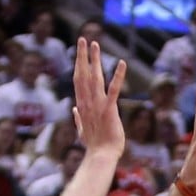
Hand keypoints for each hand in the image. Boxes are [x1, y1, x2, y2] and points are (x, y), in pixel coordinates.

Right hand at [72, 38, 125, 156]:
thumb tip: (73, 109)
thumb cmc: (94, 145)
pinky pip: (114, 90)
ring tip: (95, 44)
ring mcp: (98, 105)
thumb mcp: (83, 130)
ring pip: (95, 78)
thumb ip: (78, 118)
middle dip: (83, 56)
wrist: (101, 156)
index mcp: (81, 105)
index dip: (79, 64)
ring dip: (95, 60)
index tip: (80, 52)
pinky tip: (122, 63)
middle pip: (83, 74)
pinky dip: (118, 76)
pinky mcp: (110, 109)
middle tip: (83, 39)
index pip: (78, 80)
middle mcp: (87, 102)